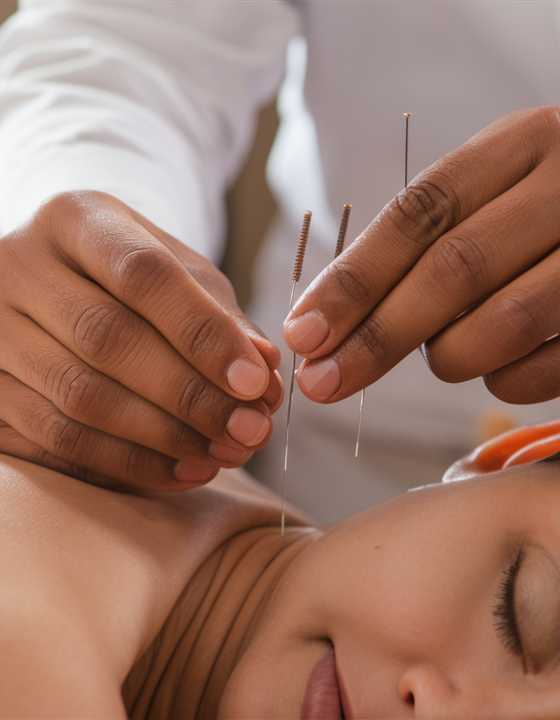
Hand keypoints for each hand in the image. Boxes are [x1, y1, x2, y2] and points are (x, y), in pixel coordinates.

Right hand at [0, 191, 282, 489]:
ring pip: (80, 396)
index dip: (203, 333)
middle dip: (189, 395)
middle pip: (107, 338)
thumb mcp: (181, 275)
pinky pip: (59, 438)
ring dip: (164, 437)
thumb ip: (222, 319)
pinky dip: (128, 463)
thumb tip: (263, 371)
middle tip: (249, 430)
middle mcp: (20, 265)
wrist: (59, 284)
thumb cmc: (133, 276)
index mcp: (76, 219)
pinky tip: (182, 471)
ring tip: (225, 453)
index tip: (254, 381)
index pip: (142, 275)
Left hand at [283, 106, 559, 405]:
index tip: (302, 333)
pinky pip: (546, 366)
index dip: (353, 280)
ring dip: (448, 356)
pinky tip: (496, 368)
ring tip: (439, 358)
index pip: (419, 214)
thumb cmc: (542, 210)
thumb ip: (428, 239)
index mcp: (521, 144)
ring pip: (504, 322)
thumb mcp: (493, 191)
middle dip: (377, 336)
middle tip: (322, 382)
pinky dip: (504, 381)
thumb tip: (331, 317)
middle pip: (453, 269)